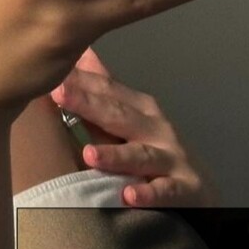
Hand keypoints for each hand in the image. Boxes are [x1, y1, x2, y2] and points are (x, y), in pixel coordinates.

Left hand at [51, 52, 221, 207]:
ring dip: (115, 155)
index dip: (79, 80)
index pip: (106, 90)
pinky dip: (148, 193)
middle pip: (118, 115)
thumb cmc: (154, 148)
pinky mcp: (184, 189)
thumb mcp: (130, 117)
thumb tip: (80, 53)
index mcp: (139, 108)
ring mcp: (171, 158)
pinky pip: (165, 191)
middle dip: (88, 104)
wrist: (198, 189)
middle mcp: (156, 128)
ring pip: (140, 155)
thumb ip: (104, 89)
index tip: (50, 72)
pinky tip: (129, 195)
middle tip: (59, 94)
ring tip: (89, 154)